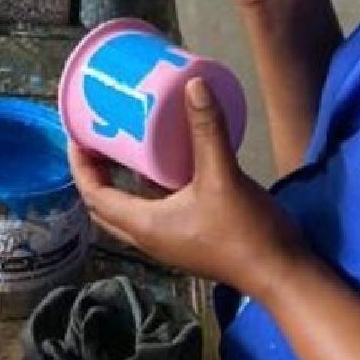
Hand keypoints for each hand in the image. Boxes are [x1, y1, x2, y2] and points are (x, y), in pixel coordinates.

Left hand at [69, 78, 307, 298]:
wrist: (282, 274)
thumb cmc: (246, 232)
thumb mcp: (223, 176)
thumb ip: (207, 130)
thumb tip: (194, 84)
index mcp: (144, 225)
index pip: (94, 195)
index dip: (80, 164)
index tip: (77, 133)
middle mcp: (149, 237)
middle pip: (105, 204)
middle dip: (95, 172)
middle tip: (96, 137)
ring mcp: (169, 241)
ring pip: (130, 209)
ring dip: (120, 180)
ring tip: (123, 144)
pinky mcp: (188, 239)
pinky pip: (153, 210)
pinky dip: (147, 187)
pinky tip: (163, 162)